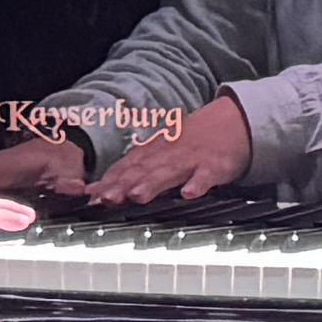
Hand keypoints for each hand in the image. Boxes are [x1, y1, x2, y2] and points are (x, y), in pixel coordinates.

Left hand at [86, 92, 253, 204]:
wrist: (232, 122)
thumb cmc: (190, 142)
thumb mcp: (158, 152)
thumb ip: (130, 171)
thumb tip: (97, 189)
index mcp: (153, 152)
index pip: (125, 168)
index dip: (107, 182)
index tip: (89, 197)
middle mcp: (168, 155)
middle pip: (142, 171)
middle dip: (122, 185)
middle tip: (105, 199)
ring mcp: (191, 159)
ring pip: (169, 173)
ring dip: (152, 184)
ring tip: (138, 197)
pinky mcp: (214, 166)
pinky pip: (205, 176)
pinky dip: (197, 184)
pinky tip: (189, 193)